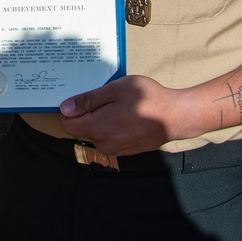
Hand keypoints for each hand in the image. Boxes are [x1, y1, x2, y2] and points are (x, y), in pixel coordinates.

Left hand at [59, 75, 198, 154]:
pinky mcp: (126, 150)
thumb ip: (88, 100)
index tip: (80, 96)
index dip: (69, 109)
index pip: (67, 124)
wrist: (176, 116)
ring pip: (95, 133)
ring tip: (117, 104)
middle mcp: (104, 144)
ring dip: (99, 119)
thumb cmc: (148, 98)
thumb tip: (65, 108)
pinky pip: (109, 137)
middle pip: (81, 129)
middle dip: (85, 113)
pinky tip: (125, 113)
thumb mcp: (115, 90)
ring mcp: (116, 149)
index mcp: (97, 129)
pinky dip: (111, 126)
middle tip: (102, 96)